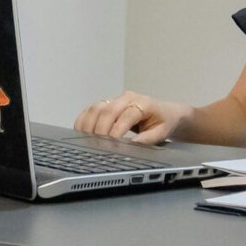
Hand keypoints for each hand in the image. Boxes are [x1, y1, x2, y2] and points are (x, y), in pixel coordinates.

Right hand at [72, 91, 189, 143]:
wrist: (164, 112)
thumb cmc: (163, 122)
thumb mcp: (160, 133)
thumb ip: (146, 140)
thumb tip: (130, 147)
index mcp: (142, 103)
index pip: (126, 116)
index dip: (117, 131)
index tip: (111, 145)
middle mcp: (127, 98)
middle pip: (108, 110)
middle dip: (100, 129)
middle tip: (97, 145)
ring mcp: (115, 99)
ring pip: (96, 108)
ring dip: (89, 125)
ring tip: (87, 141)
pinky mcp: (106, 103)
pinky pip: (90, 109)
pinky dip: (83, 121)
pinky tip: (81, 133)